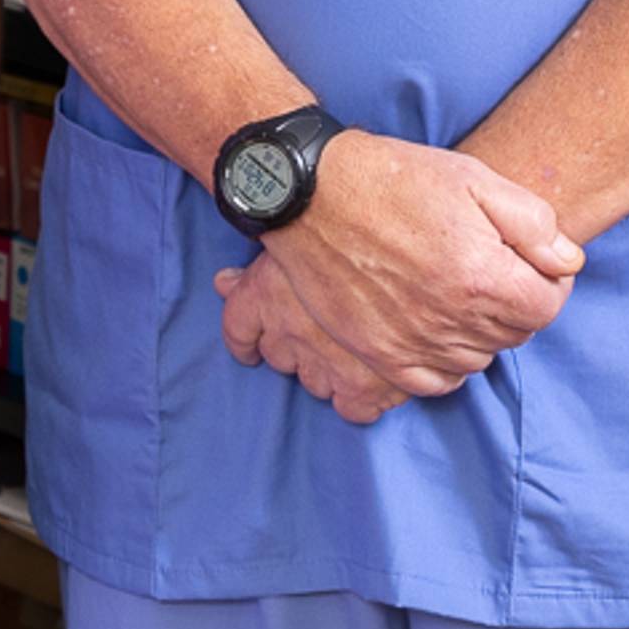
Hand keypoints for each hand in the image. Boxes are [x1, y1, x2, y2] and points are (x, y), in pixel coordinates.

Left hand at [215, 245, 414, 421]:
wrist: (405, 243)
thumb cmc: (348, 220)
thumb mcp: (291, 235)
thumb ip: (254, 271)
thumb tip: (222, 284)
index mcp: (264, 294)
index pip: (239, 329)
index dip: (245, 342)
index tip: (251, 349)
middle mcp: (288, 333)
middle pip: (280, 356)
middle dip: (298, 346)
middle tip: (326, 327)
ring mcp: (326, 363)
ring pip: (315, 382)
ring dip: (330, 368)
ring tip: (358, 344)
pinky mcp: (365, 386)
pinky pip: (354, 408)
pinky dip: (362, 398)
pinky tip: (377, 379)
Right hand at [260, 133, 582, 395]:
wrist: (314, 196)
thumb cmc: (396, 180)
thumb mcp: (475, 179)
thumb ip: (533, 223)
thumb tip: (568, 262)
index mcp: (482, 276)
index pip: (548, 306)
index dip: (551, 282)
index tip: (536, 264)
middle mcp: (452, 320)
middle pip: (515, 333)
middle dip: (518, 303)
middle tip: (496, 268)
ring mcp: (414, 343)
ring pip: (479, 359)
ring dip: (484, 331)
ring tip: (465, 292)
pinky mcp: (381, 355)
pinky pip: (436, 381)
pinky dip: (448, 362)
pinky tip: (442, 328)